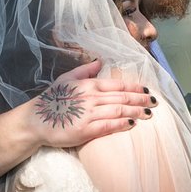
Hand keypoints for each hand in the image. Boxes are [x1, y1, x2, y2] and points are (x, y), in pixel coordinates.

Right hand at [27, 60, 156, 147]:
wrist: (35, 121)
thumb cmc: (51, 100)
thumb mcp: (66, 79)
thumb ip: (84, 70)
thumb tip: (100, 61)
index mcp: (88, 85)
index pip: (117, 85)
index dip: (135, 88)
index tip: (148, 90)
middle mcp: (90, 97)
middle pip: (122, 98)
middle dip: (141, 99)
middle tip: (155, 102)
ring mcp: (88, 113)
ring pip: (119, 110)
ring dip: (136, 111)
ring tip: (149, 113)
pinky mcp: (85, 129)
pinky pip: (108, 125)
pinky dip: (122, 123)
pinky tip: (133, 123)